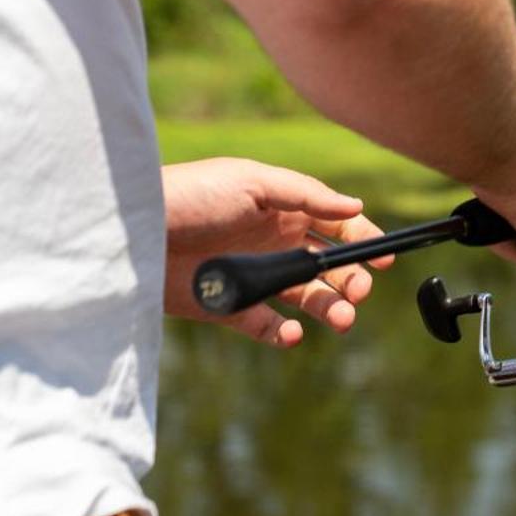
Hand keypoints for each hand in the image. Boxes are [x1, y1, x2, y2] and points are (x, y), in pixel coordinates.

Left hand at [162, 158, 390, 346]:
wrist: (131, 234)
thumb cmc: (190, 196)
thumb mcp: (252, 182)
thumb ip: (306, 195)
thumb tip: (355, 206)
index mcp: (284, 209)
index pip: (337, 224)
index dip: (363, 239)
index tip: (384, 258)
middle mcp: (274, 242)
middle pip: (329, 266)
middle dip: (352, 280)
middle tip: (358, 292)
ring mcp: (255, 276)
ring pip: (307, 299)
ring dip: (330, 308)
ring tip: (341, 319)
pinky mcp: (231, 307)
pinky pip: (269, 326)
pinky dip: (286, 333)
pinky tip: (293, 333)